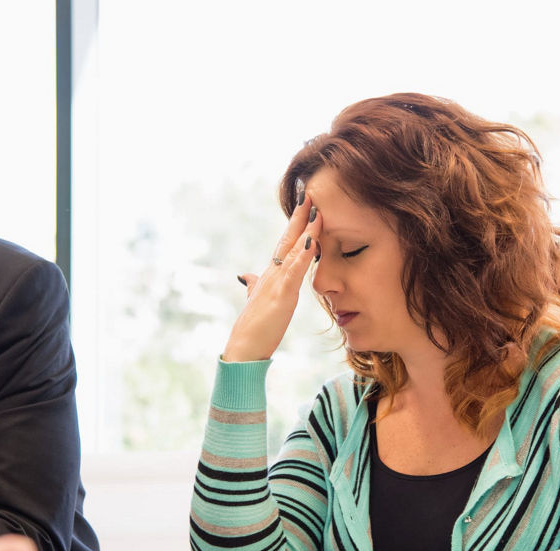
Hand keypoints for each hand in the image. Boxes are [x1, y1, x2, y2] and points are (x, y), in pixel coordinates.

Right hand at [222, 193, 320, 361]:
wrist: (244, 348)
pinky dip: (303, 255)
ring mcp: (276, 282)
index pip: (285, 244)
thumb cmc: (254, 328)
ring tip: (315, 208)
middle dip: (299, 216)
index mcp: (270, 275)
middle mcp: (272, 273)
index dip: (294, 224)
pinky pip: (294, 271)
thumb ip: (253, 286)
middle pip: (288, 238)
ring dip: (305, 229)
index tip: (304, 204)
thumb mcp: (256, 302)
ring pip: (292, 250)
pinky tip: (312, 241)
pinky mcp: (280, 295)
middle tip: (309, 192)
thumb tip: (246, 276)